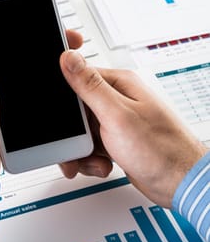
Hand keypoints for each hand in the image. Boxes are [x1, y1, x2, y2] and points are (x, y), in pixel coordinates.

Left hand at [0, 0, 83, 175]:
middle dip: (26, 43)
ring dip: (29, 66)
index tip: (30, 16)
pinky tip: (42, 87)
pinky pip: (12, 93)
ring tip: (56, 62)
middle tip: (55, 41)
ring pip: (9, 72)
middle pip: (0, 49)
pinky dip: (28, 88)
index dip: (5, 19)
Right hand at [59, 50, 206, 206]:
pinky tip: (102, 163)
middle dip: (73, 133)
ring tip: (94, 158)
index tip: (62, 118)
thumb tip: (68, 58)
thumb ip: (89, 85)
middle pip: (77, 111)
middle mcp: (118, 100)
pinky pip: (90, 146)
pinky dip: (91, 158)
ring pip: (81, 132)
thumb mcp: (117, 114)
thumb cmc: (160, 149)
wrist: (180, 183)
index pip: (78, 79)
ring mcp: (116, 121)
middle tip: (77, 146)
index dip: (66, 100)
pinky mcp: (115, 140)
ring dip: (82, 150)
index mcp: (119, 84)